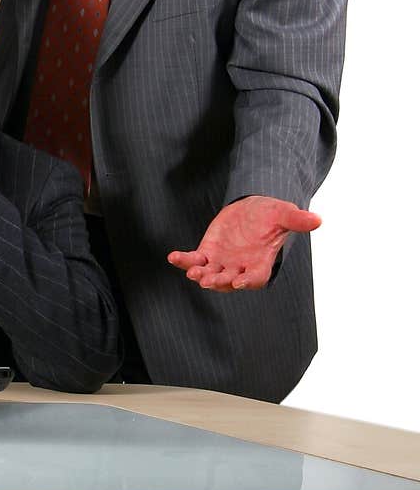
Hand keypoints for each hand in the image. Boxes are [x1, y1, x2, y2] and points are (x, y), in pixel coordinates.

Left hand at [167, 195, 320, 291]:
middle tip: (208, 280)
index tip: (239, 281)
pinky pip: (194, 260)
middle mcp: (240, 267)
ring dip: (200, 274)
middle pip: (229, 281)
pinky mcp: (208, 253)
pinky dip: (184, 260)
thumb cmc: (271, 214)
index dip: (248, 281)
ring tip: (192, 271)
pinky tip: (173, 257)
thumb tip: (317, 220)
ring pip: (210, 274)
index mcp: (260, 263)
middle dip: (219, 281)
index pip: (255, 278)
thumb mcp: (284, 213)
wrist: (252, 208)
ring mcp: (222, 262)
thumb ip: (297, 220)